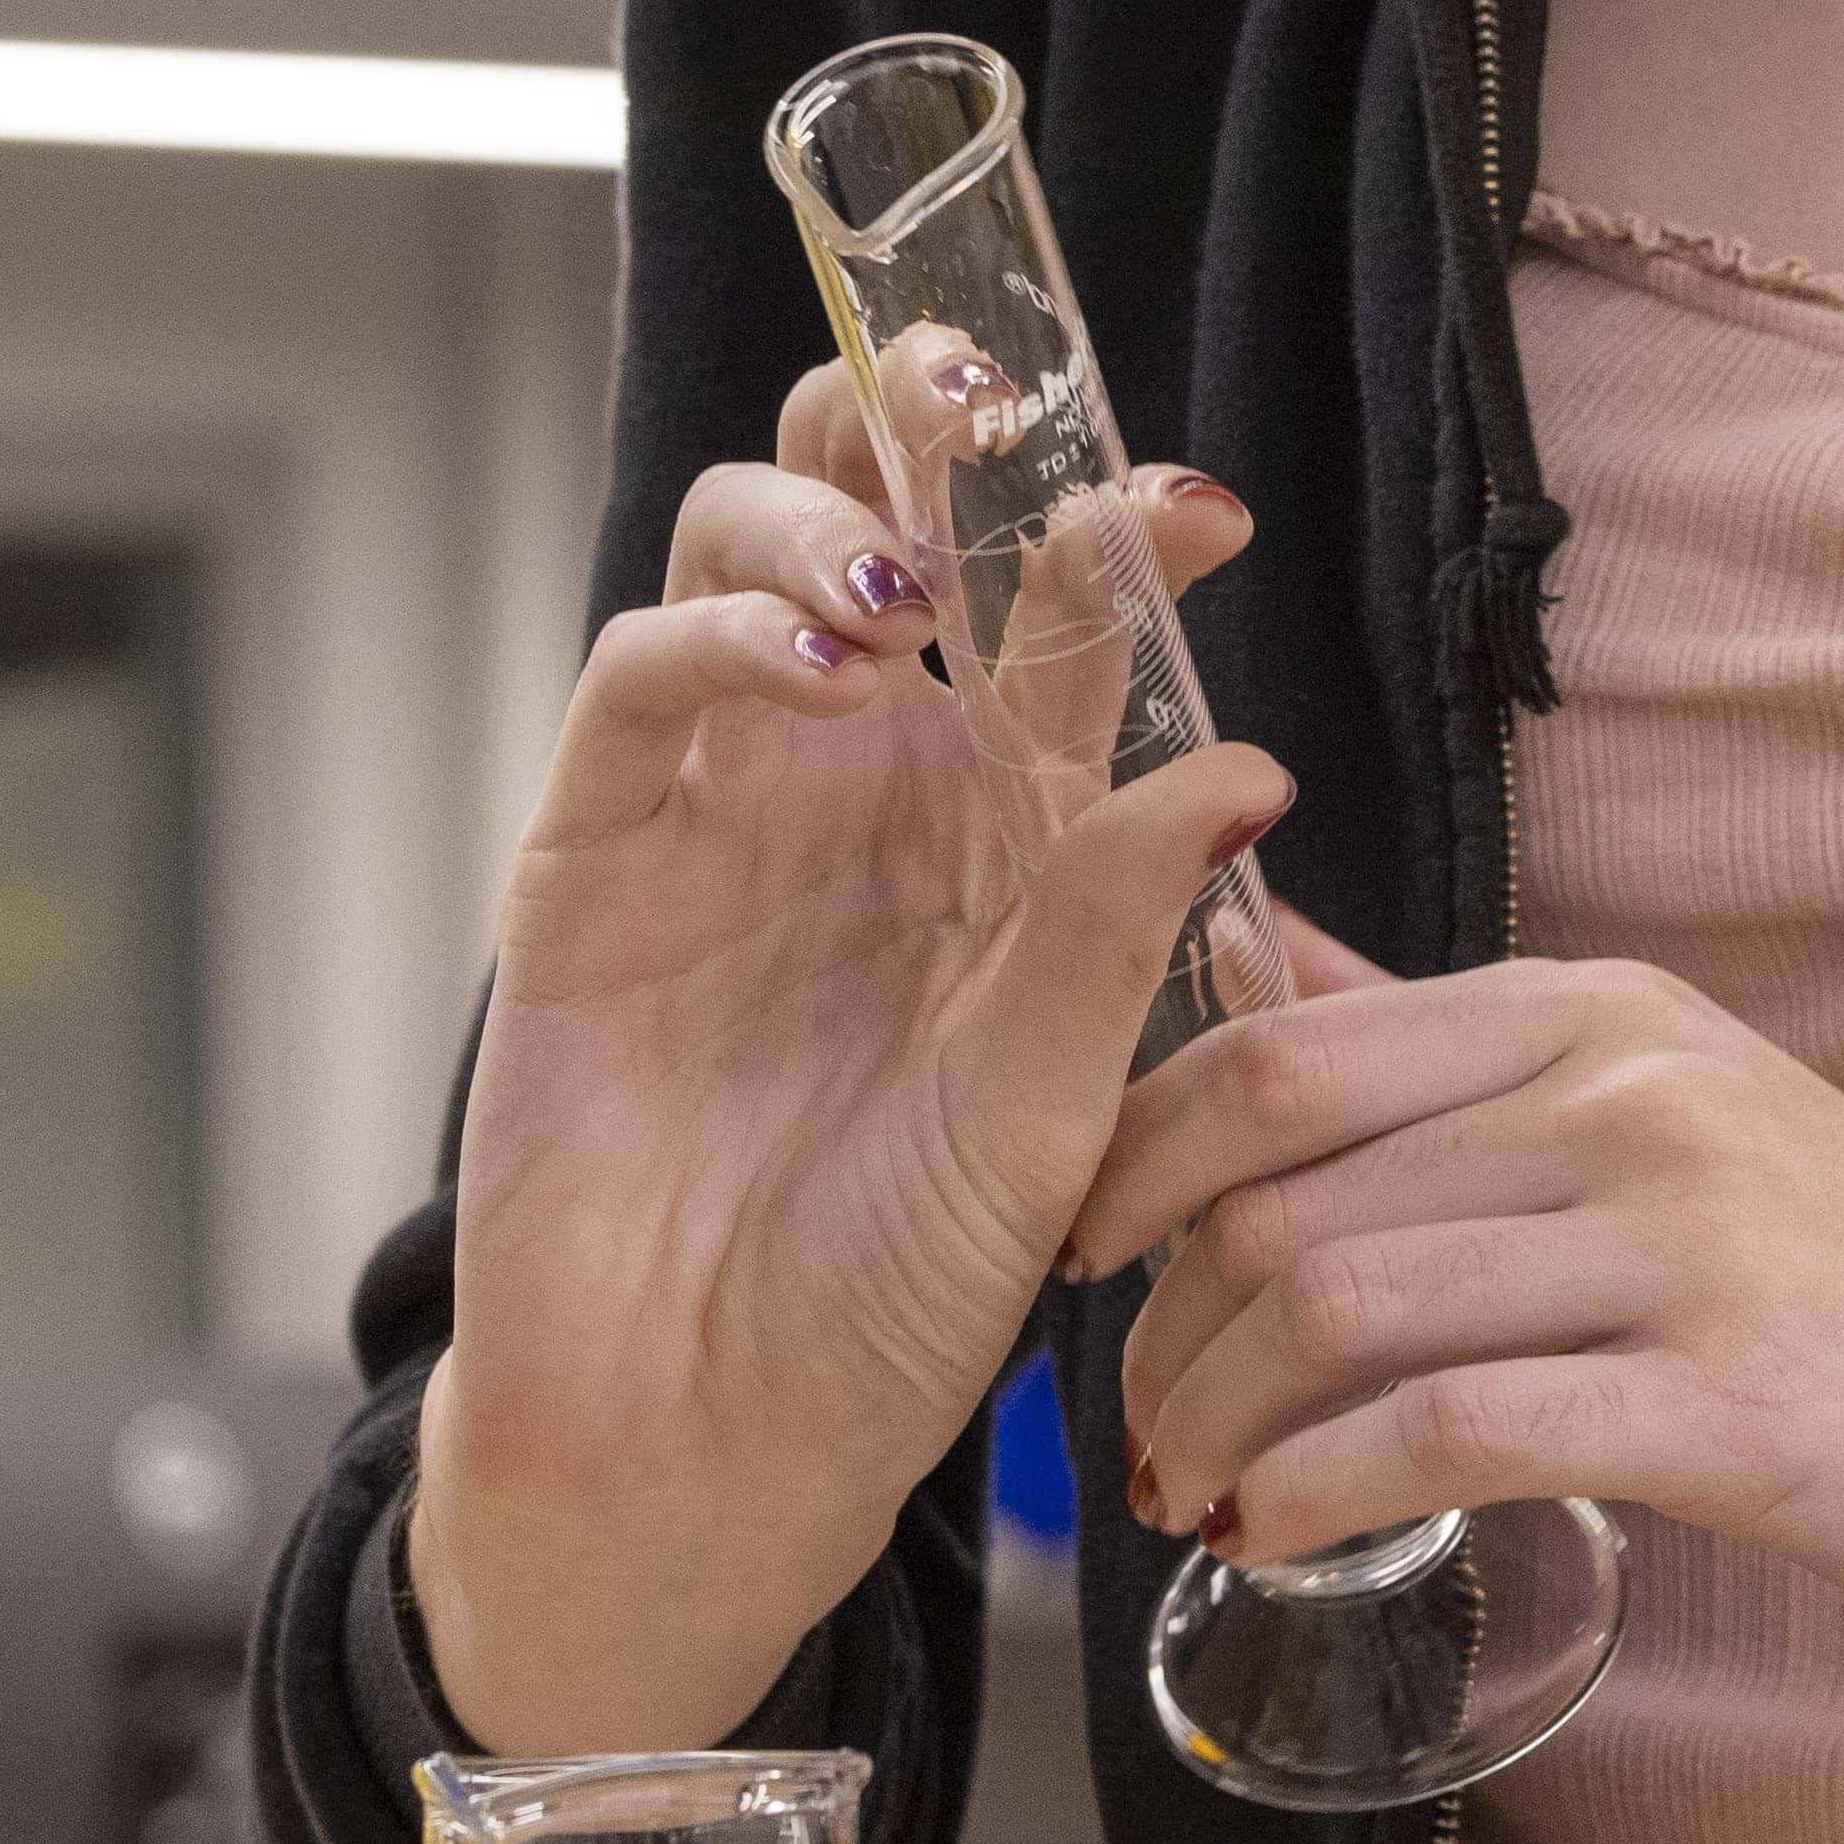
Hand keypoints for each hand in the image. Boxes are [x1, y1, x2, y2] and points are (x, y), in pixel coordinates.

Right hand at [414, 377, 1283, 1756]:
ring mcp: (723, 795)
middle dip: (914, 421)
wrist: (709, 1443)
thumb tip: (1247, 765)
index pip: (1055, 620)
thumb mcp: (1051, 1117)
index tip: (1194, 511)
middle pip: (876, 517)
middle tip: (970, 400)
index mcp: (1004, 827)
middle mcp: (867, 779)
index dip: (1114, 532)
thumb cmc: (896, 1297)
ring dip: (820, 519)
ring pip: (744, 548)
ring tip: (898, 598)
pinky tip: (816, 668)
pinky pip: (642, 676)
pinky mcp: (595, 844)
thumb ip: (1117, 932)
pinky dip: (724, 635)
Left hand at [1066, 950, 1843, 1792]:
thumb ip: (1467, 1058)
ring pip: (1345, 1300)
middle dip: (1158, 1307)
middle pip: (1285, 1173)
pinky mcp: (1733, 1397)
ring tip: (1194, 1494)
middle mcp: (1636, 1090)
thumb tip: (1265, 974)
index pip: (1283, 1045)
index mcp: (1605, 1010)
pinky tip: (1283, 1532)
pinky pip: (1453, 1429)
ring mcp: (1691, 1236)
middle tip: (1132, 1417)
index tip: (1076, 1258)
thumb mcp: (1680, 1117)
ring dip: (1224, 1414)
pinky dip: (1325, 1488)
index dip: (1135, 1156)